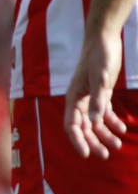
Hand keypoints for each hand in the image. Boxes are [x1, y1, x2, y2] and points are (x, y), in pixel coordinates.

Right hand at [65, 25, 127, 159]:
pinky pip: (104, 112)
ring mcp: (90, 97)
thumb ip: (98, 100)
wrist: (103, 39)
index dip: (77, 140)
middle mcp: (79, 100)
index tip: (86, 154)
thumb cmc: (100, 57)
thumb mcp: (101, 79)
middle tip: (105, 155)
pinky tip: (122, 128)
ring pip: (94, 122)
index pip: (71, 125)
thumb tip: (94, 122)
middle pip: (83, 127)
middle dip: (93, 141)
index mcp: (73, 98)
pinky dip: (111, 121)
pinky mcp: (100, 92)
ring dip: (104, 134)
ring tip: (117, 144)